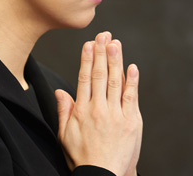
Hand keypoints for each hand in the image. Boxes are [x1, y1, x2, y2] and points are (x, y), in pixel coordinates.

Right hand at [55, 32, 141, 175]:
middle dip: (102, 52)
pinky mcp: (131, 122)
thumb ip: (64, 111)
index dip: (87, 59)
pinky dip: (132, 81)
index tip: (89, 44)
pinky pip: (132, 97)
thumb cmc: (83, 157)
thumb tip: (60, 92)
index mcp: (82, 111)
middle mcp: (98, 109)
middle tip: (104, 35)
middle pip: (100, 75)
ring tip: (115, 43)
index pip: (84, 78)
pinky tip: (132, 67)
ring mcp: (116, 114)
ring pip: (116, 82)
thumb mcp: (65, 135)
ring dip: (116, 60)